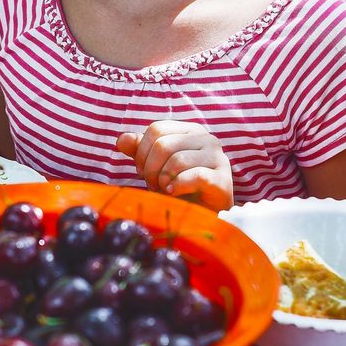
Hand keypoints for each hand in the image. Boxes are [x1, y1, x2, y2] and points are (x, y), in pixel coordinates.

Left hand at [116, 120, 233, 210]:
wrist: (204, 216)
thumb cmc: (178, 188)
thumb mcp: (155, 166)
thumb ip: (139, 150)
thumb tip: (122, 140)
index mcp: (190, 130)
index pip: (156, 129)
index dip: (142, 152)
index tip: (142, 172)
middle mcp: (207, 138)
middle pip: (163, 145)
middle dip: (150, 170)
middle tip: (153, 185)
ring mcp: (218, 158)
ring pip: (177, 160)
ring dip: (163, 181)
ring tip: (164, 191)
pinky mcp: (223, 179)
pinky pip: (195, 176)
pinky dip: (178, 186)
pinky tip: (172, 193)